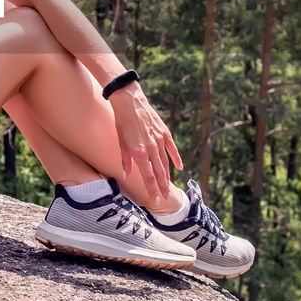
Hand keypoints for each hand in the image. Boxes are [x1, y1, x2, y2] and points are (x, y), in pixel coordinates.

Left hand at [108, 84, 182, 202]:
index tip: (155, 199)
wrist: (130, 101)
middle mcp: (151, 148)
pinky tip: (180, 167)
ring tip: (169, 187)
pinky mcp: (164, 132)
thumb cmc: (122, 121)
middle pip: (158, 172)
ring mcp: (159, 140)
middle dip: (162, 186)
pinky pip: (171, 149)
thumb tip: (126, 175)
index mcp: (138, 152)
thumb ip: (125, 160)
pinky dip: (176, 158)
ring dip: (167, 176)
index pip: (147, 175)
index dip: (152, 188)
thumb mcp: (120, 142)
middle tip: (165, 198)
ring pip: (165, 162)